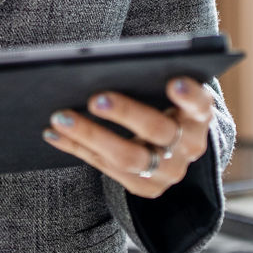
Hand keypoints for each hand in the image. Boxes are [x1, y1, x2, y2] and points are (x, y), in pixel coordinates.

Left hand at [41, 77, 212, 198]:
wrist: (173, 146)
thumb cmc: (162, 103)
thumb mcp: (166, 91)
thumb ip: (149, 78)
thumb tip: (103, 64)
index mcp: (198, 116)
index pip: (200, 105)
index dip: (189, 96)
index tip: (174, 83)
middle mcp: (189, 146)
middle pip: (158, 131)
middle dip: (126, 114)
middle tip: (95, 98)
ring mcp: (168, 172)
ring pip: (129, 158)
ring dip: (91, 135)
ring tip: (60, 117)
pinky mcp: (146, 188)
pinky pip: (106, 169)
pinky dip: (77, 148)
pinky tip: (52, 133)